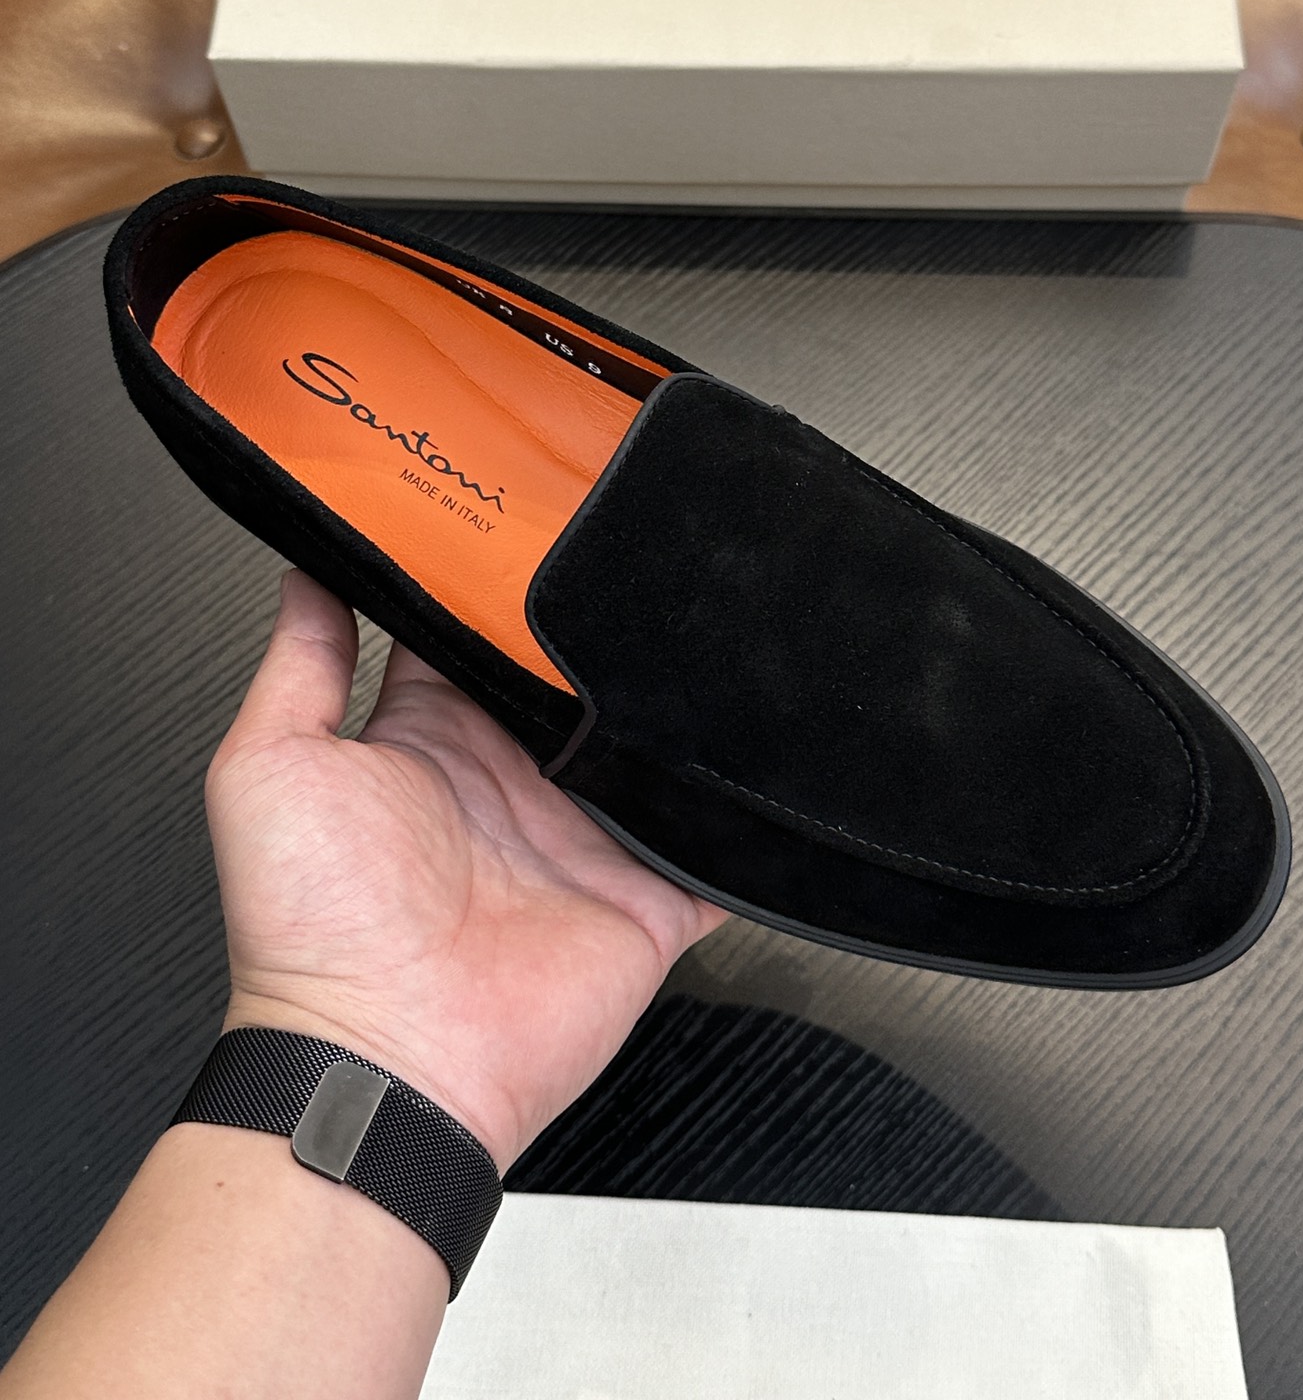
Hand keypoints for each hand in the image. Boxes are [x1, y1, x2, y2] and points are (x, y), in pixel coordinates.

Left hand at [210, 569, 724, 1170]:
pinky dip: (736, 817)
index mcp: (431, 740)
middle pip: (572, 680)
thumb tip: (307, 566)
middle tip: (630, 560)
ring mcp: (581, 838)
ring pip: (648, 747)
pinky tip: (755, 760)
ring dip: (674, 707)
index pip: (474, 637)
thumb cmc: (312, 929)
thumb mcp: (270, 766)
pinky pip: (710, 848)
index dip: (496, 581)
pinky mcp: (644, 896)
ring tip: (706, 638)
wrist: (387, 1063)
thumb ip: (302, 663)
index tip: (527, 516)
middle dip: (598, 629)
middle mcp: (511, 780)